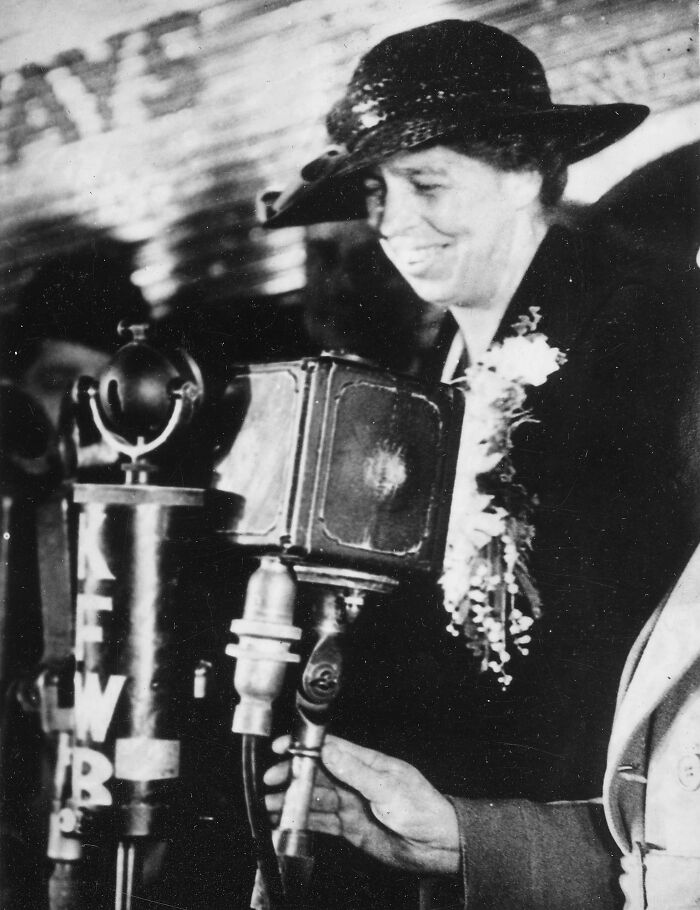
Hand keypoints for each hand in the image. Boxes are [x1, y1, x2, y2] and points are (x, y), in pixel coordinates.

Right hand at [264, 734, 459, 874]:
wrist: (438, 846)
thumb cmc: (424, 809)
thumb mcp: (388, 788)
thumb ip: (356, 772)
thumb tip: (330, 752)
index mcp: (367, 763)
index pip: (330, 748)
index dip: (304, 747)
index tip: (283, 747)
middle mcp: (356, 781)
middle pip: (317, 773)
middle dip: (292, 775)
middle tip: (271, 780)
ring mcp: (352, 804)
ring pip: (315, 798)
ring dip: (293, 800)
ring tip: (270, 804)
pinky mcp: (350, 827)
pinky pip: (321, 822)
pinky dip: (303, 822)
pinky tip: (287, 822)